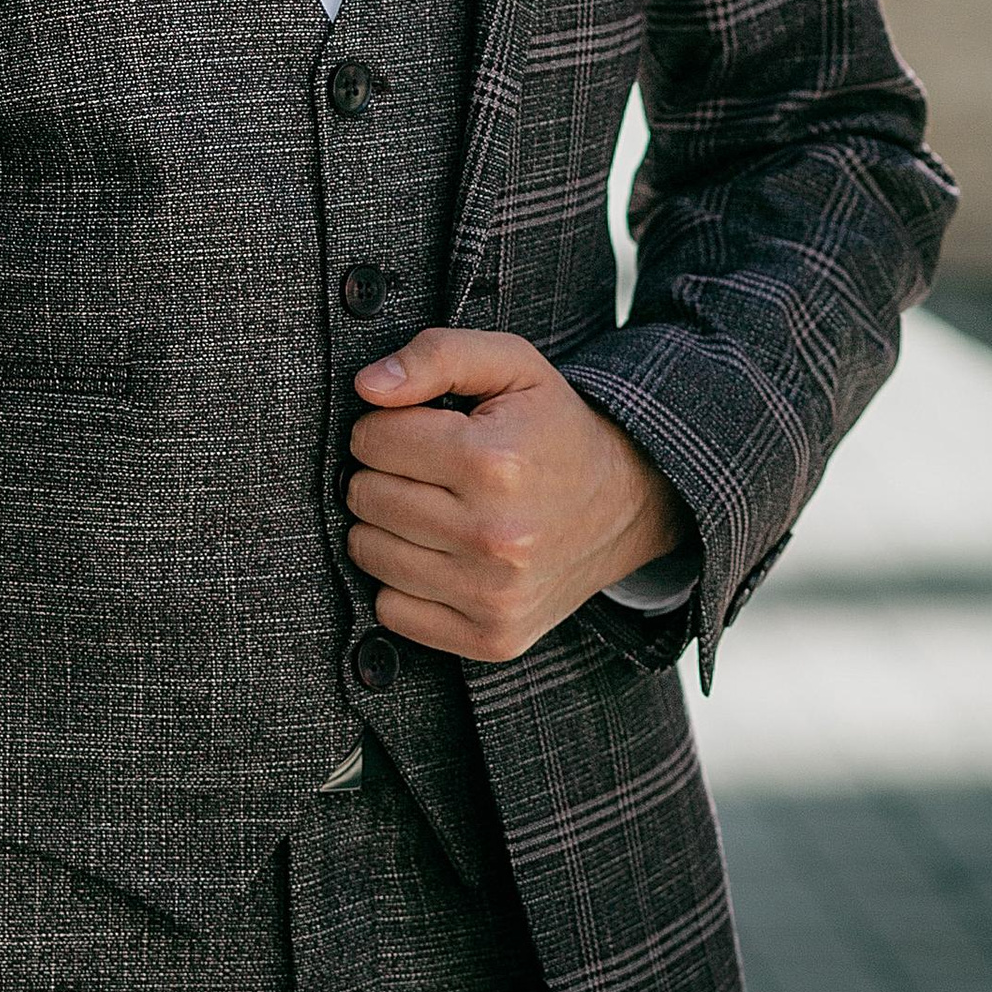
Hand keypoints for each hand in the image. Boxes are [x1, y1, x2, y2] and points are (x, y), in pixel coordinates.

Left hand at [346, 326, 689, 663]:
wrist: (626, 503)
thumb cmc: (554, 428)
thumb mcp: (511, 364)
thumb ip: (436, 354)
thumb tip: (367, 386)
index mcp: (495, 462)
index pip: (372, 439)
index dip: (384, 426)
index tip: (417, 429)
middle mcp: (496, 535)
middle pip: (365, 496)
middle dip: (381, 473)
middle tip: (424, 470)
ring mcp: (495, 594)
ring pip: (369, 552)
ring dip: (385, 526)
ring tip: (430, 508)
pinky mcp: (492, 637)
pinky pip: (391, 610)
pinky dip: (400, 581)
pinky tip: (437, 554)